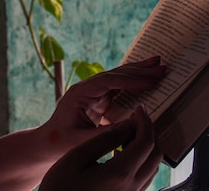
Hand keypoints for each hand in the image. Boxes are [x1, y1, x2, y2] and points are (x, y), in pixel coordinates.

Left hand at [38, 56, 164, 153]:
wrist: (47, 145)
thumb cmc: (59, 143)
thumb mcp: (81, 141)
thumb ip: (105, 134)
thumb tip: (132, 124)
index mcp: (80, 93)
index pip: (109, 81)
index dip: (131, 80)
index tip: (150, 79)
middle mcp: (87, 89)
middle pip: (116, 74)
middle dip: (139, 70)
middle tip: (161, 65)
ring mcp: (93, 93)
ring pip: (118, 78)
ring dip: (138, 72)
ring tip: (157, 64)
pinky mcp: (98, 100)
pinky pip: (119, 88)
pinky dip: (134, 83)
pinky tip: (146, 78)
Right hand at [39, 105, 161, 190]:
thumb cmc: (59, 186)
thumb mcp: (77, 157)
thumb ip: (105, 139)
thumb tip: (128, 125)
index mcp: (119, 174)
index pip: (146, 141)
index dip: (144, 121)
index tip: (138, 108)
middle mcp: (131, 188)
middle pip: (155, 154)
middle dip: (149, 132)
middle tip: (135, 118)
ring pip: (152, 167)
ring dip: (146, 147)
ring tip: (128, 133)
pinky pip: (143, 178)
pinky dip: (140, 160)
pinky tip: (122, 153)